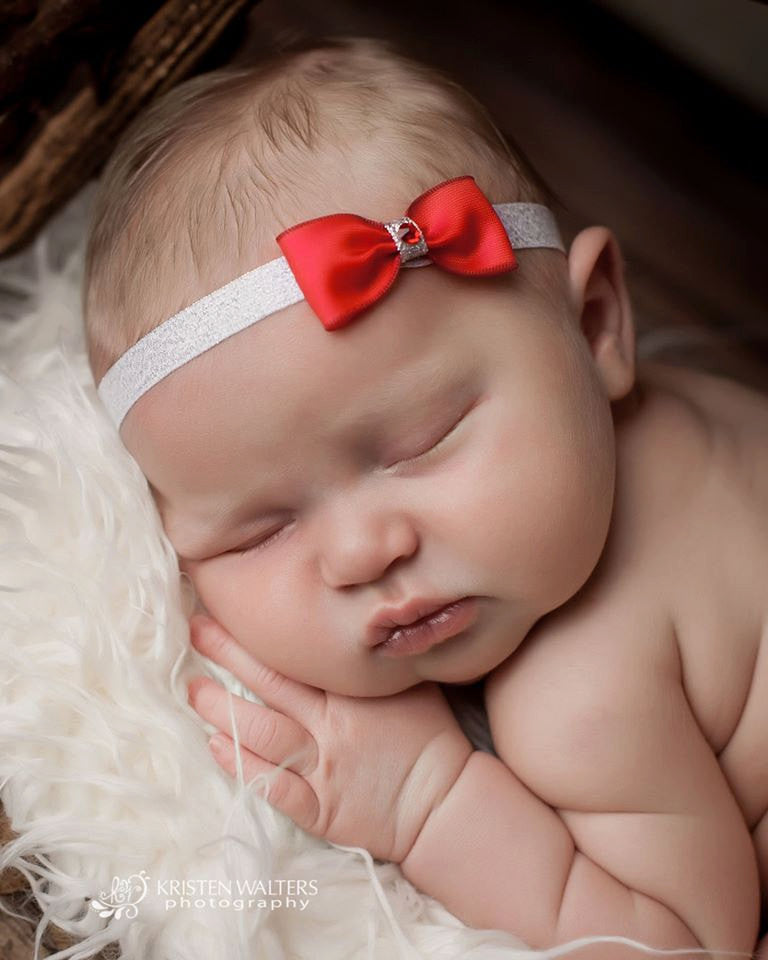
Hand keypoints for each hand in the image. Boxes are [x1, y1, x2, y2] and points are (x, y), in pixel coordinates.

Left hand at [186, 614, 473, 863]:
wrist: (444, 803)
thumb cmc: (430, 736)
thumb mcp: (410, 682)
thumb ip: (379, 655)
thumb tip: (357, 619)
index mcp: (353, 691)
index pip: (297, 653)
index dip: (260, 631)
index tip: (232, 606)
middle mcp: (332, 724)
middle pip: (271, 682)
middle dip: (229, 653)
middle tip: (197, 629)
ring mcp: (324, 768)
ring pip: (263, 731)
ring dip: (223, 709)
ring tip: (193, 690)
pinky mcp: (320, 807)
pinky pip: (274, 786)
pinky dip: (242, 766)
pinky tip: (216, 747)